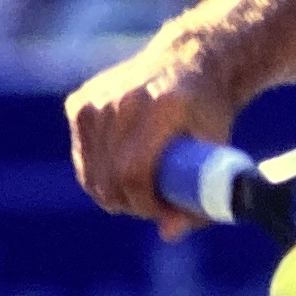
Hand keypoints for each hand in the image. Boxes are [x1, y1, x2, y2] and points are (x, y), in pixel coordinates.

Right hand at [65, 32, 235, 241]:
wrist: (189, 60)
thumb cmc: (209, 112)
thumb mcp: (216, 151)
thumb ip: (199, 197)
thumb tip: (168, 235)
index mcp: (160, 107)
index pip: (133, 173)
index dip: (145, 204)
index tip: (163, 211)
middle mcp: (122, 99)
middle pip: (109, 179)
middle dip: (131, 203)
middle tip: (156, 202)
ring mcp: (95, 99)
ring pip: (91, 174)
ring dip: (114, 192)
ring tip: (143, 186)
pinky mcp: (79, 104)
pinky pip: (84, 160)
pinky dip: (100, 174)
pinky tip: (123, 167)